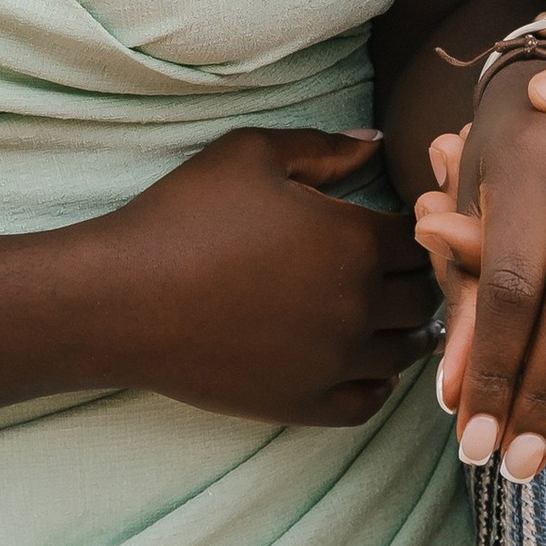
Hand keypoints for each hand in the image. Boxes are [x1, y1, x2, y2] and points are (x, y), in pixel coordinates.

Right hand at [107, 127, 444, 427]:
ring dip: (404, 330)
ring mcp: (333, 362)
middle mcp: (358, 306)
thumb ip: (324, 147)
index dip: (416, 227)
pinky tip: (365, 363)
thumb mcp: (251, 153)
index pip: (422, 238)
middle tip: (402, 269)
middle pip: (423, 296)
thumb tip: (375, 143)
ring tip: (393, 315)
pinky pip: (369, 403)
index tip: (399, 224)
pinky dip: (377, 383)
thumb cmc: (183, 215)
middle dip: (418, 277)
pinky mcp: (304, 403)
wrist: (121, 298)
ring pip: (405, 351)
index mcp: (355, 241)